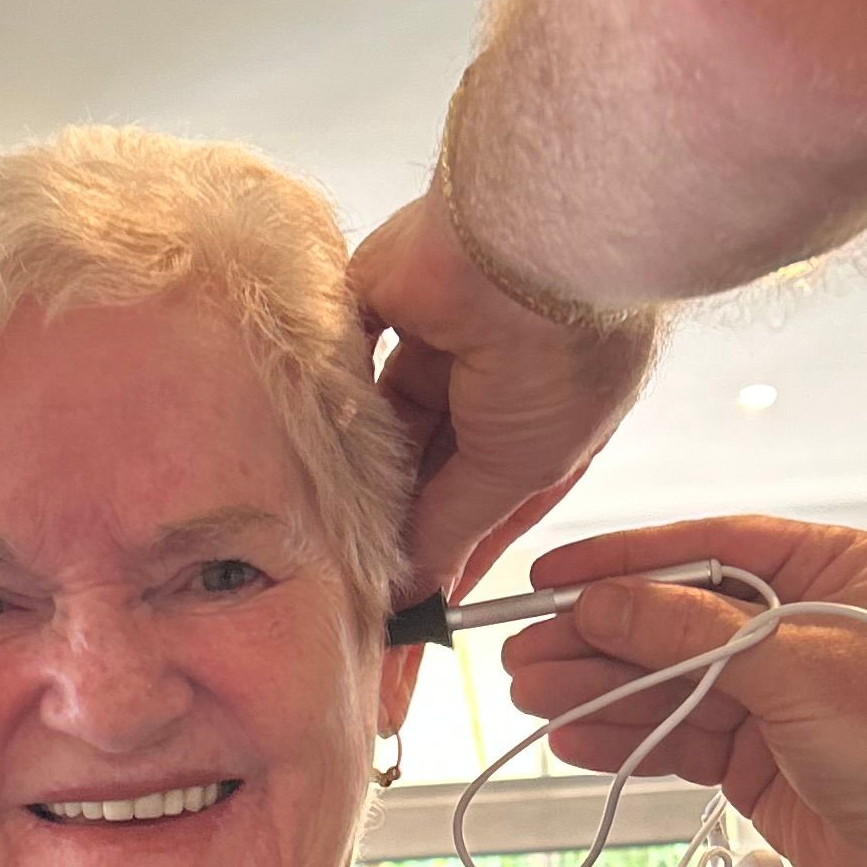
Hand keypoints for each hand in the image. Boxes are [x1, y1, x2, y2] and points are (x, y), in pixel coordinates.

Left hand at [350, 184, 659, 592]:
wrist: (540, 239)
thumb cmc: (566, 350)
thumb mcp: (520, 469)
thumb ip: (455, 527)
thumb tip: (412, 587)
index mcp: (541, 419)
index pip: (476, 507)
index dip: (443, 566)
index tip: (406, 627)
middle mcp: (488, 380)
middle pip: (424, 472)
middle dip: (393, 530)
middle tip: (348, 595)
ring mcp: (434, 339)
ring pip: (381, 424)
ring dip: (357, 477)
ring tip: (319, 542)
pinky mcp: (377, 300)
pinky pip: (340, 363)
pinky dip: (325, 407)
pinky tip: (300, 462)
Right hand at [505, 513, 866, 866]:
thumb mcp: (799, 669)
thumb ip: (692, 634)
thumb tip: (601, 603)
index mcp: (835, 571)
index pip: (710, 548)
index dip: (625, 561)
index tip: (552, 574)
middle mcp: (803, 624)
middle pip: (676, 616)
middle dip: (599, 636)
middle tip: (524, 650)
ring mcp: (779, 694)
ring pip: (668, 681)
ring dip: (599, 689)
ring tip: (532, 694)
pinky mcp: (759, 757)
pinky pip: (677, 736)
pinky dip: (626, 738)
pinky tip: (574, 737)